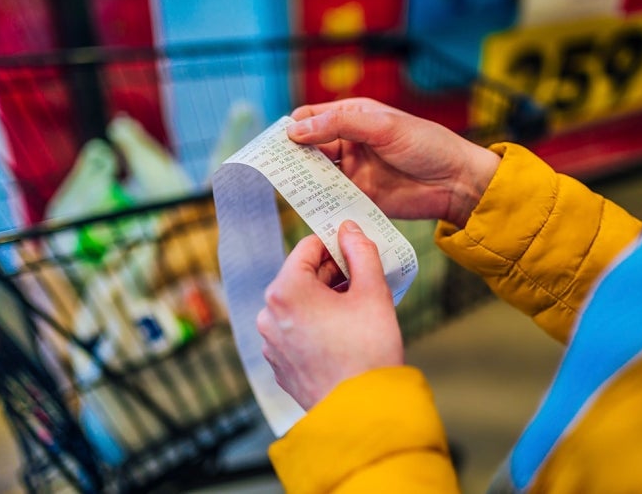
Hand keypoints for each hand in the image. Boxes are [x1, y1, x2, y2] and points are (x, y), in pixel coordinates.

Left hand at [257, 220, 403, 409]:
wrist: (362, 413)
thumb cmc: (368, 351)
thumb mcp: (373, 292)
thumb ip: (361, 252)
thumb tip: (349, 229)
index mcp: (286, 290)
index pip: (307, 247)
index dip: (335, 244)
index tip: (355, 249)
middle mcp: (269, 314)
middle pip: (300, 276)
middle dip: (331, 274)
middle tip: (362, 280)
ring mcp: (270, 343)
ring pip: (298, 305)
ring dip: (324, 300)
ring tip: (356, 311)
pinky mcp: (278, 365)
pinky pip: (295, 331)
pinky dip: (315, 325)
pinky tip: (342, 336)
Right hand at [288, 97, 500, 227]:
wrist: (456, 183)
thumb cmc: (426, 145)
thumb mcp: (382, 126)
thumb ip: (339, 125)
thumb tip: (295, 130)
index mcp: (353, 117)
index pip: (311, 118)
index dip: (292, 128)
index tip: (276, 142)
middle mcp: (348, 143)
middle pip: (308, 148)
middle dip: (291, 156)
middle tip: (274, 168)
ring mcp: (352, 172)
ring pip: (316, 175)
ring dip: (302, 180)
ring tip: (287, 187)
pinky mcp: (359, 197)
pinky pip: (331, 199)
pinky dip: (319, 201)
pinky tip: (308, 205)